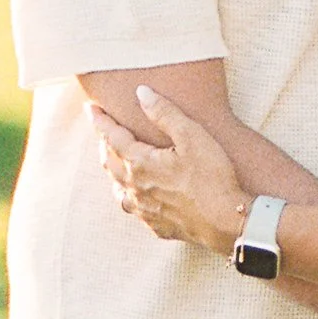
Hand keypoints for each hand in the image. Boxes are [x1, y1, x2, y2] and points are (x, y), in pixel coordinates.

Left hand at [91, 88, 250, 253]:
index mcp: (140, 163)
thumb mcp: (192, 136)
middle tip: (104, 133)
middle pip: (110, 163)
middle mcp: (135, 188)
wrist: (226, 223)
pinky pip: (135, 209)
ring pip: (118, 189)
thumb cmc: (212, 177)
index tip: (91, 108)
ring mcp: (144, 209)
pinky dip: (130, 197)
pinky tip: (138, 197)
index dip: (100, 121)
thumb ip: (165, 113)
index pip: (112, 137)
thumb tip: (141, 93)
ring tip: (116, 164)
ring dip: (114, 172)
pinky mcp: (157, 225)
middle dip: (104, 145)